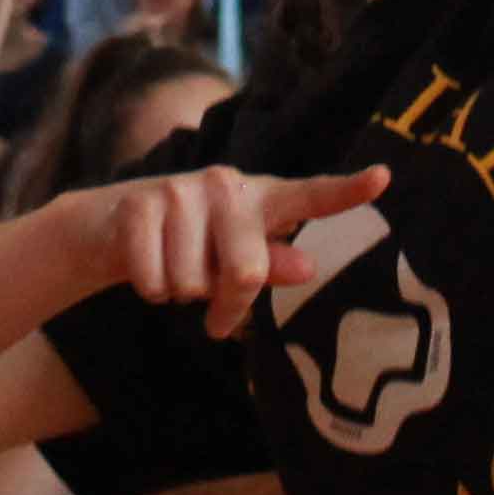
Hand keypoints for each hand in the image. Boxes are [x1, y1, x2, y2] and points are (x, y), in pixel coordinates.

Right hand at [73, 162, 392, 338]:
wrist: (108, 226)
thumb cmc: (188, 245)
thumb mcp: (232, 255)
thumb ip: (271, 262)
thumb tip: (308, 266)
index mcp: (257, 196)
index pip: (309, 196)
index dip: (347, 191)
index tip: (385, 178)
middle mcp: (224, 183)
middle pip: (246, 271)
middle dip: (228, 307)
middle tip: (216, 317)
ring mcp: (179, 191)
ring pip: (194, 284)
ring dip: (182, 293)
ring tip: (173, 270)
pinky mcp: (138, 206)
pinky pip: (156, 282)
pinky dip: (152, 291)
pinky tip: (148, 269)